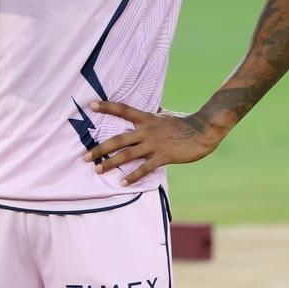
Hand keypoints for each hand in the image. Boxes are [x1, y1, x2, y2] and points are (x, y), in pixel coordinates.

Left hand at [85, 100, 225, 184]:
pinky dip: (133, 176)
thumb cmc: (184, 122)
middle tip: (85, 156)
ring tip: (98, 170)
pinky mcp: (163, 156)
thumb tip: (151, 107)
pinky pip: (145, 168)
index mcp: (146, 118)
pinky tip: (123, 182)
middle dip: (100, 149)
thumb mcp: (165, 115)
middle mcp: (146, 130)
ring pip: (127, 155)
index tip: (91, 105)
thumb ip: (154, 114)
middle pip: (118, 139)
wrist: (203, 131)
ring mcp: (154, 144)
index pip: (123, 110)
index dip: (107, 107)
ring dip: (111, 163)